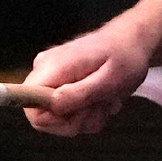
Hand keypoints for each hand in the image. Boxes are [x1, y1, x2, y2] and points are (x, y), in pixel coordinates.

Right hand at [12, 23, 156, 137]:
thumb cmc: (125, 57)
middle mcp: (44, 73)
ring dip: (87, 116)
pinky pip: (67, 112)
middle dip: (76, 120)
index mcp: (51, 68)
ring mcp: (52, 79)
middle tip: (101, 106)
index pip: (29, 105)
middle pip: (43, 117)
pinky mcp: (61, 84)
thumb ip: (80, 93)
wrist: (132, 40)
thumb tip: (51, 107)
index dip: (52, 120)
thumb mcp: (110, 79)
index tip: (80, 114)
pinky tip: (103, 98)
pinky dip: (89, 112)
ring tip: (106, 99)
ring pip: (59, 118)